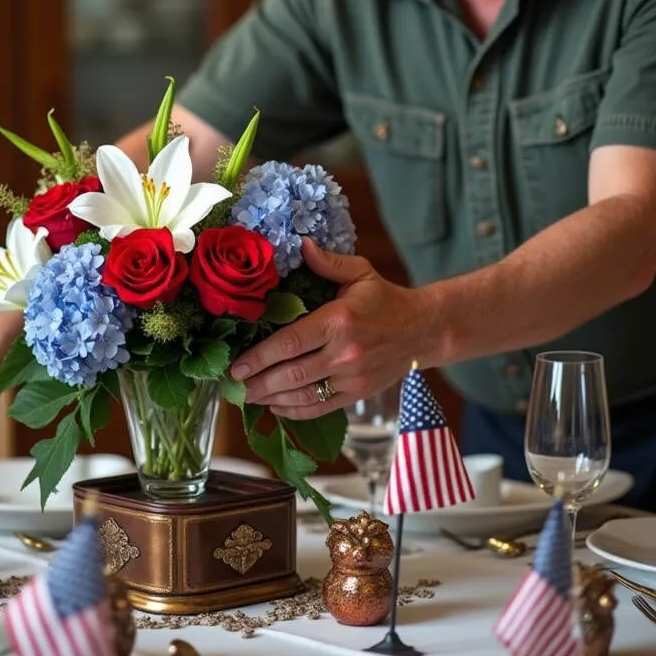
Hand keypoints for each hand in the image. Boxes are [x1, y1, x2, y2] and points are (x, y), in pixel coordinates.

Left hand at [231, 239, 426, 418]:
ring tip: (247, 397)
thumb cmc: (385, 298)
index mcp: (339, 321)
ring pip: (302, 395)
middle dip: (257, 383)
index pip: (290, 342)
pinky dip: (295, 411)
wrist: (423, 329)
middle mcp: (344, 353)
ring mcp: (352, 378)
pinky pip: (320, 407)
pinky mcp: (357, 394)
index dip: (258, 357)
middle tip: (232, 385)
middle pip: (291, 374)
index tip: (236, 365)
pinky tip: (276, 406)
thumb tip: (301, 244)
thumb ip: (328, 262)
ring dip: (270, 399)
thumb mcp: (360, 272)